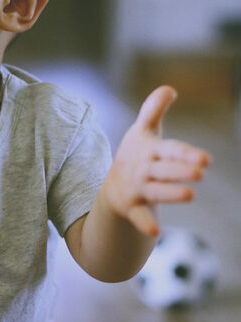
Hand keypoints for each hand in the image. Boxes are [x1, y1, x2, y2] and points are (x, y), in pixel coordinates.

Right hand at [103, 86, 211, 236]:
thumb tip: (170, 89)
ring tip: (191, 195)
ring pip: (156, 192)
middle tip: (201, 172)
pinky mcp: (131, 208)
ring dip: (171, 193)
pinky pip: (138, 217)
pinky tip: (156, 232)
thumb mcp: (143, 131)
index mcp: (149, 149)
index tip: (207, 159)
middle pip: (164, 170)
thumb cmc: (136, 155)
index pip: (170, 150)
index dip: (186, 153)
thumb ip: (153, 109)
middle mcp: (143, 169)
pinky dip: (145, 223)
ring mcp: (137, 188)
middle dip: (181, 171)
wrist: (113, 186)